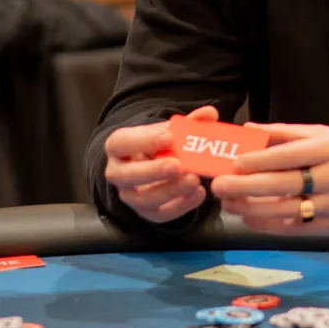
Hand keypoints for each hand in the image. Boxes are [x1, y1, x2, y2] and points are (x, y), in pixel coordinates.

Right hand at [103, 105, 218, 224]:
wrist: (152, 167)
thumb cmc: (158, 146)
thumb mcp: (167, 130)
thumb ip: (188, 122)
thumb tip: (209, 113)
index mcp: (119, 146)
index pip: (122, 143)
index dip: (144, 141)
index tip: (169, 137)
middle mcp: (118, 173)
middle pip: (127, 176)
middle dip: (154, 171)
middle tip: (178, 164)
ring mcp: (131, 196)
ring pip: (143, 199)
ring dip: (170, 190)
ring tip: (194, 179)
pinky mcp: (147, 212)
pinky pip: (161, 213)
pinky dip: (182, 206)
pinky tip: (198, 193)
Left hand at [210, 124, 328, 234]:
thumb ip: (290, 133)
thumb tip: (250, 130)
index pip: (288, 155)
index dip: (258, 160)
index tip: (233, 163)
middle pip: (283, 184)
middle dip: (246, 187)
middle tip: (219, 186)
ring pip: (286, 209)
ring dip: (252, 209)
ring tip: (229, 205)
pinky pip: (296, 228)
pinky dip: (270, 225)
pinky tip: (251, 219)